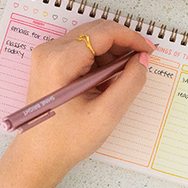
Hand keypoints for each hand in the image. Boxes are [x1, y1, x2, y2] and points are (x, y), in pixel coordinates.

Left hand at [0, 20, 153, 187]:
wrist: (39, 156)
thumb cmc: (67, 140)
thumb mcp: (107, 114)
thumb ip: (130, 83)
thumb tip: (142, 60)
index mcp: (60, 61)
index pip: (103, 33)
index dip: (131, 38)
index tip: (148, 51)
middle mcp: (50, 52)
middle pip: (96, 32)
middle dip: (123, 43)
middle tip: (142, 61)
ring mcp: (48, 56)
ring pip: (91, 39)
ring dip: (113, 51)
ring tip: (124, 75)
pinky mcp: (51, 62)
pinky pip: (83, 49)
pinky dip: (101, 58)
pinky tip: (108, 78)